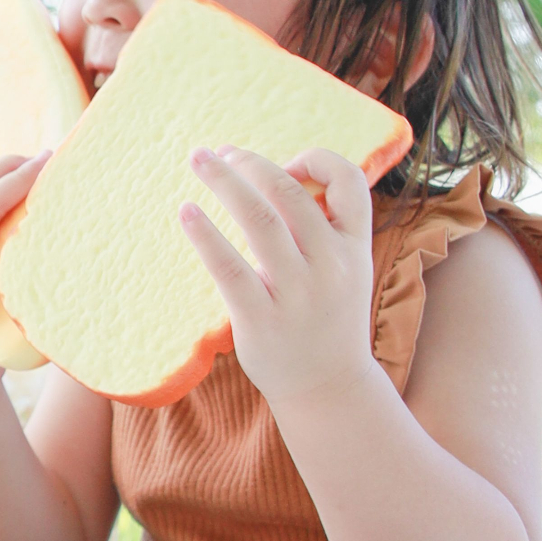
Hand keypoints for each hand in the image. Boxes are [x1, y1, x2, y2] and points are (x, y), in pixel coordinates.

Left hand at [180, 146, 381, 405]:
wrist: (328, 388)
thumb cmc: (326, 319)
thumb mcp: (347, 270)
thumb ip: (326, 229)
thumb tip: (276, 177)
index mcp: (355, 247)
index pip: (350, 182)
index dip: (315, 160)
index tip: (284, 165)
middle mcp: (330, 265)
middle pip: (288, 193)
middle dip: (250, 163)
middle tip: (219, 152)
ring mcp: (297, 293)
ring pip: (258, 219)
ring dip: (224, 181)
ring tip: (198, 159)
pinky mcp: (262, 319)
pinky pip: (228, 267)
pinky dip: (205, 233)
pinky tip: (186, 211)